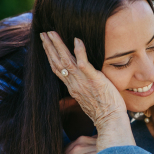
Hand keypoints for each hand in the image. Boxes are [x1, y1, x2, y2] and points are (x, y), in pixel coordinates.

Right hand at [41, 32, 134, 149]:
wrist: (110, 120)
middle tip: (43, 33)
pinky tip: (76, 40)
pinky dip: (80, 51)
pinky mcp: (94, 79)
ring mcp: (83, 81)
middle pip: (57, 62)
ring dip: (58, 45)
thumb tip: (80, 84)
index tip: (46, 45)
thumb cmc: (103, 111)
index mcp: (72, 87)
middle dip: (49, 47)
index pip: (58, 69)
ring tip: (51, 33)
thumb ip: (81, 89)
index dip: (50, 56)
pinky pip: (84, 64)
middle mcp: (74, 83)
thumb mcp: (87, 99)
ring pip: (66, 60)